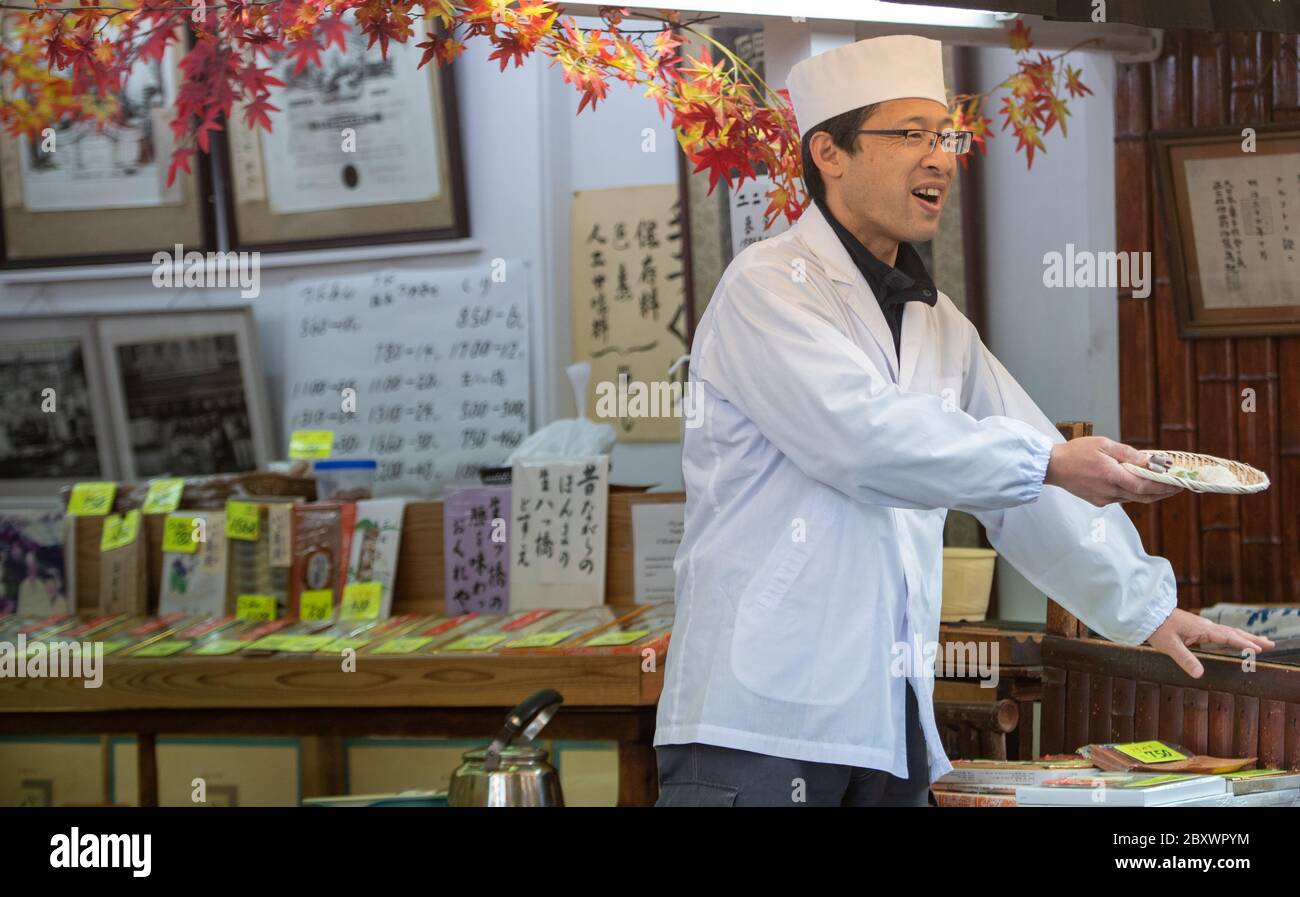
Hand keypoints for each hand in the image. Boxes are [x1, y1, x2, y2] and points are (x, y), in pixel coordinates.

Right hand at [1044, 436, 1183, 506]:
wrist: (1053, 466)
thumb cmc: (1075, 452)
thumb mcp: (1103, 444)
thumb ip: (1127, 453)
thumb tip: (1147, 460)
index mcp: (1111, 476)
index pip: (1145, 487)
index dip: (1164, 487)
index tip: (1178, 484)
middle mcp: (1109, 491)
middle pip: (1143, 497)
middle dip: (1162, 493)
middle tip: (1176, 487)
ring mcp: (1103, 498)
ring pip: (1133, 499)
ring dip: (1148, 493)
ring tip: (1161, 485)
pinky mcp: (1098, 501)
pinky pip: (1121, 498)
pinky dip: (1132, 493)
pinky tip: (1136, 484)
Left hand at [1146, 608, 1274, 677]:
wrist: (1147, 614)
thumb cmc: (1157, 628)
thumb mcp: (1169, 646)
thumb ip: (1185, 659)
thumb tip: (1200, 675)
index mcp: (1202, 629)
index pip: (1228, 637)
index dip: (1243, 643)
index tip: (1258, 649)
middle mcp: (1205, 626)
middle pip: (1233, 632)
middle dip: (1252, 638)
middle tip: (1271, 644)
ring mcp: (1202, 626)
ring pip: (1228, 631)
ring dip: (1245, 636)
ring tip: (1260, 642)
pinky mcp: (1197, 627)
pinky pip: (1220, 632)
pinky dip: (1233, 635)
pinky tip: (1235, 639)